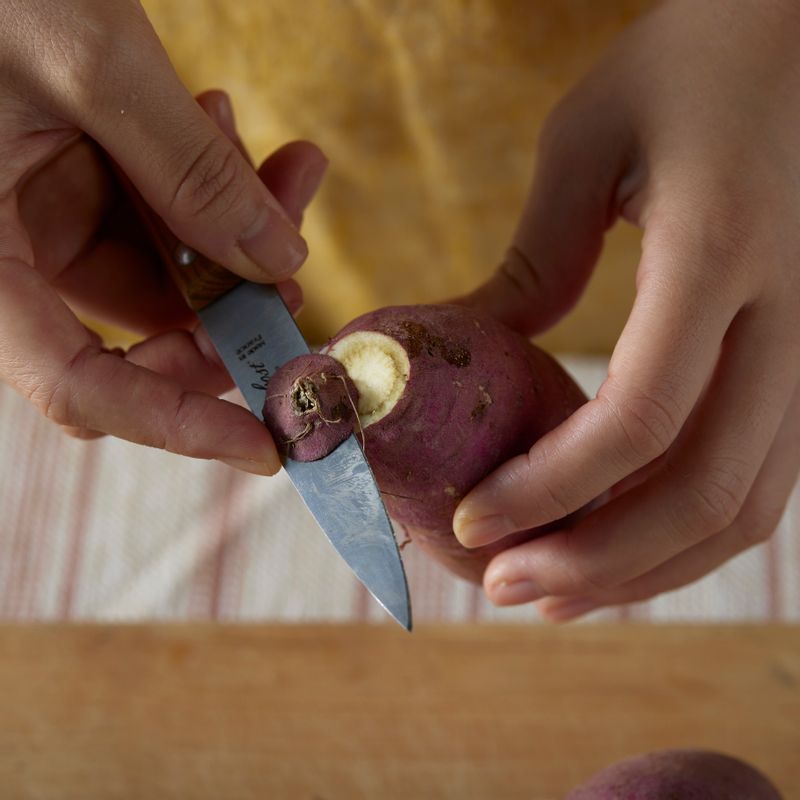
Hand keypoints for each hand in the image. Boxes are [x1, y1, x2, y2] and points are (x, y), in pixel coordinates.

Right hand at [0, 1, 326, 474]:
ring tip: (288, 167)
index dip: (177, 425)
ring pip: (170, 268)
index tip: (265, 449)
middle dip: (239, 302)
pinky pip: (162, 214)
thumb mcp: (88, 65)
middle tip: (297, 265)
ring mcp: (44, 222)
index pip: (80, 384)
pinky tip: (233, 132)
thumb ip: (190, 171)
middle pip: (145, 331)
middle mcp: (11, 259)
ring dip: (242, 228)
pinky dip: (213, 186)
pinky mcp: (73, 185)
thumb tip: (279, 262)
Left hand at [453, 0, 799, 617]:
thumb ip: (538, 259)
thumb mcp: (591, 139)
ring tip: (551, 592)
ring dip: (643, 567)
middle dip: (596, 562)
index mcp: (722, 254)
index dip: (548, 492)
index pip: (638, 419)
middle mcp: (793, 318)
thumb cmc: (697, 56)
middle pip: (704, 493)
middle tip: (504, 588)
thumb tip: (487, 351)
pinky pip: (758, 474)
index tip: (471, 522)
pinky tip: (616, 541)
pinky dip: (683, 527)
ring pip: (746, 508)